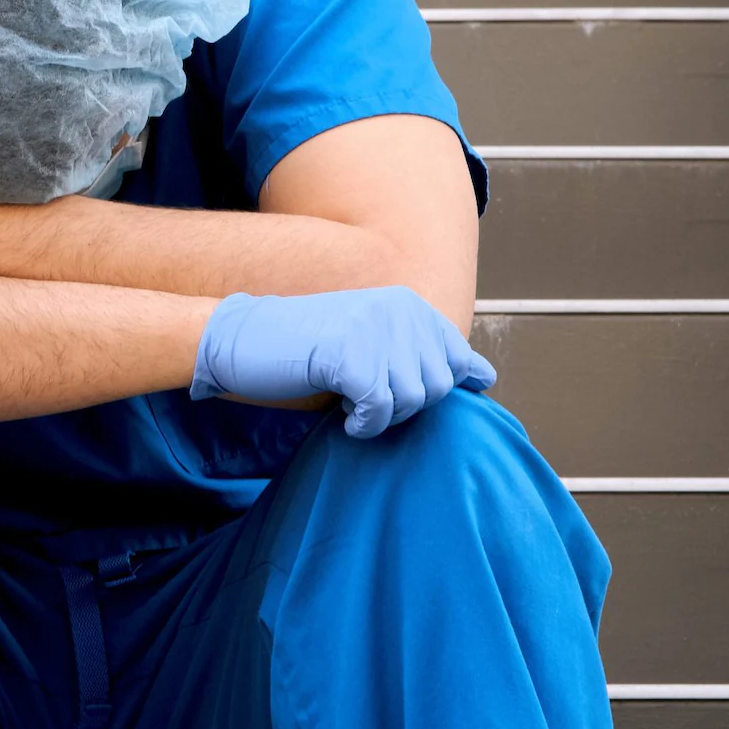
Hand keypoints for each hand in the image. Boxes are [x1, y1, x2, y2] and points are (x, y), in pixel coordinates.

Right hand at [191, 288, 495, 438]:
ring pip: (413, 400)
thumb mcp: (372, 345)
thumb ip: (424, 356)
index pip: (458, 361)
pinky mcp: (348, 353)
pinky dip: (363, 424)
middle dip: (406, 408)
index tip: (392, 393)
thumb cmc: (305, 352)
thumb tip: (488, 377)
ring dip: (382, 418)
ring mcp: (374, 329)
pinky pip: (379, 409)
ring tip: (352, 406)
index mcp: (407, 304)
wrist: (240, 340)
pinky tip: (343, 418)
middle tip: (365, 403)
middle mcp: (398, 310)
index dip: (430, 391)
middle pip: (439, 387)